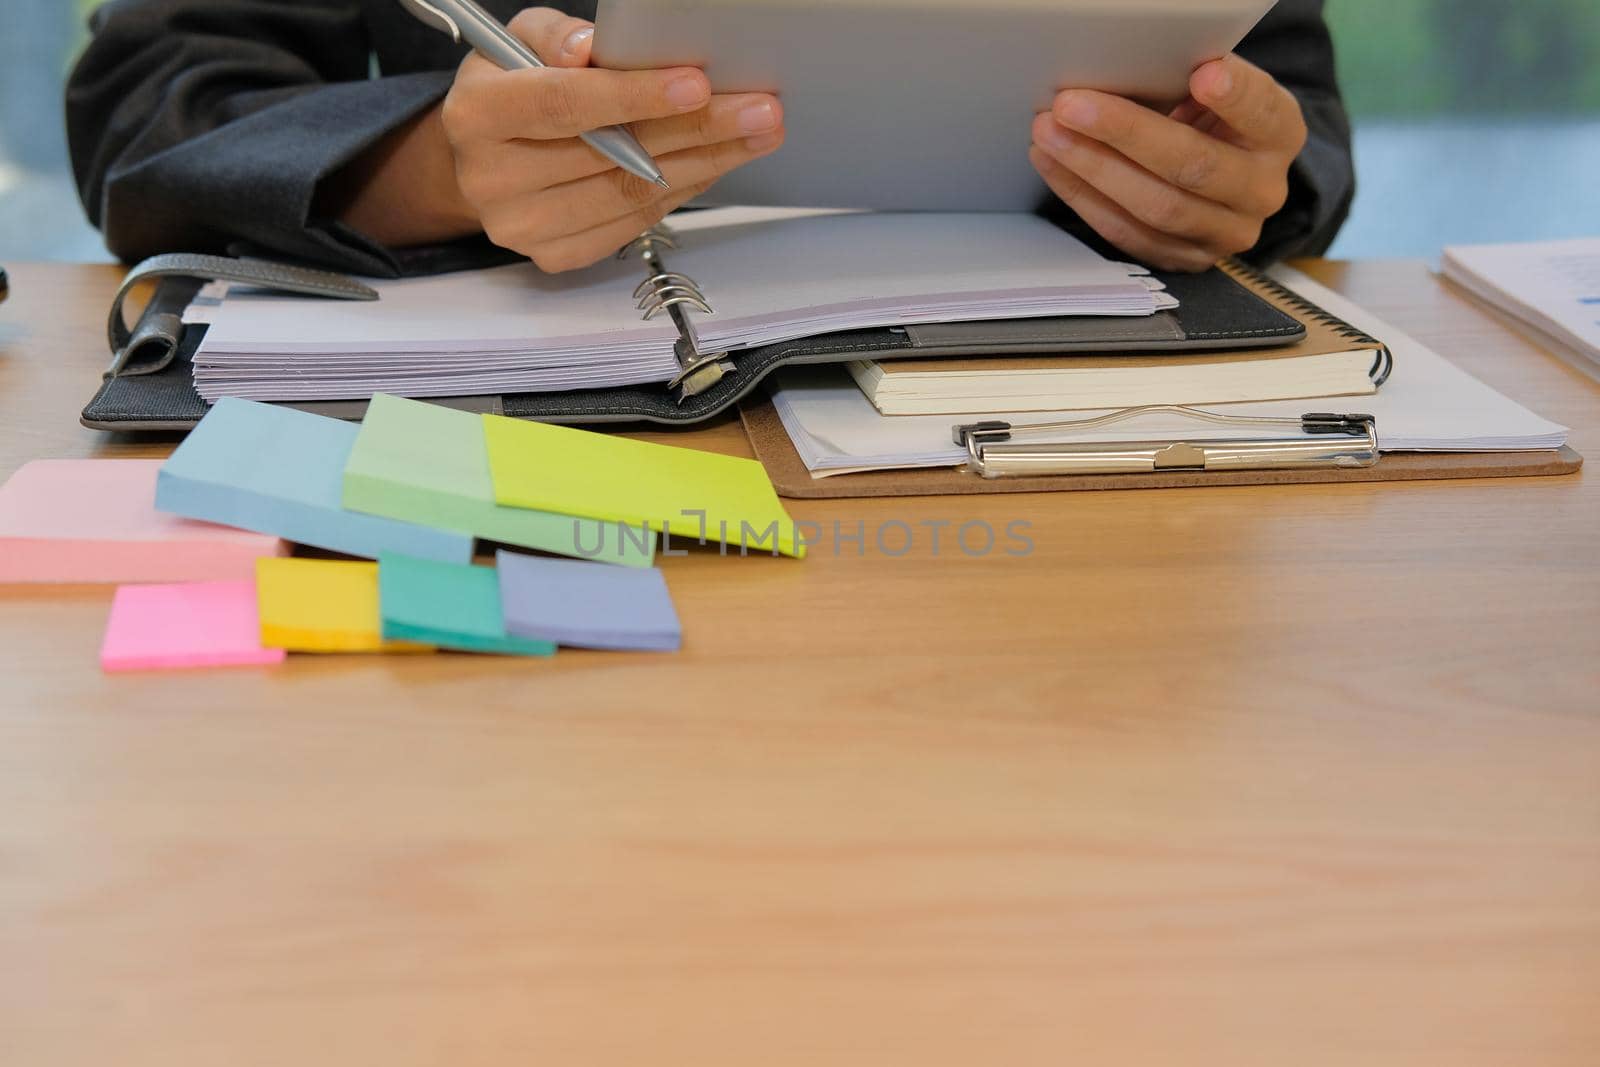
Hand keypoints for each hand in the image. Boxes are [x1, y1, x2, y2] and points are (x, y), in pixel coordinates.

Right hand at [333, 8, 783, 271]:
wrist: (485, 156)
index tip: (697, 84)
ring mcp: (524, 226)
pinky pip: (633, 224)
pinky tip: (715, 163)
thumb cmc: (514, 86)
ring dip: (705, 164)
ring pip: (632, 196)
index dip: (634, 95)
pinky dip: (682, 191)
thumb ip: (558, 38)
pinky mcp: (554, 255)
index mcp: (476, 115)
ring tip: (754, 135)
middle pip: (612, 157)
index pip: (564, 105)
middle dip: (696, 130)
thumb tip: (595, 49)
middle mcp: (492, 180)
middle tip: (757, 110)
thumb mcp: (522, 41)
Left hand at [1029, 54, 1307, 271]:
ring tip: (1048, 134)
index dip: (1235, 96)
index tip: (1203, 73)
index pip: (1262, 112)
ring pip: (1156, 208)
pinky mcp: (1186, 259)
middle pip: (1193, 166)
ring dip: (1092, 169)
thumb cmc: (1211, 119)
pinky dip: (1084, 197)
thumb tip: (1123, 64)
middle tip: (1070, 106)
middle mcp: (1261, 190)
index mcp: (1280, 135)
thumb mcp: (1214, 91)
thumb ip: (1186, 79)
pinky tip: (1055, 165)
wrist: (1224, 175)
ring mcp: (1225, 233)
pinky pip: (1128, 233)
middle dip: (1125, 133)